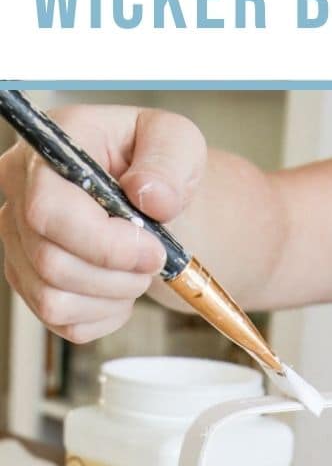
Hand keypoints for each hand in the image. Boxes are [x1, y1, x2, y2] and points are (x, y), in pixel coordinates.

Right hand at [0, 104, 205, 342]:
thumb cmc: (159, 168)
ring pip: (53, 300)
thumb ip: (167, 162)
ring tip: (138, 272)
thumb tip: (149, 196)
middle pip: (50, 263)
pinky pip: (63, 322)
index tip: (153, 251)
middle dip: (116, 276)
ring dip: (113, 297)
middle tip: (153, 262)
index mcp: (48, 150)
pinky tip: (121, 288)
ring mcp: (19, 242)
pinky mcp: (30, 281)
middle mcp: (19, 194)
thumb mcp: (177, 142)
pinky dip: (105, 315)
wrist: (154, 200)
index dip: (104, 244)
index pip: (47, 210)